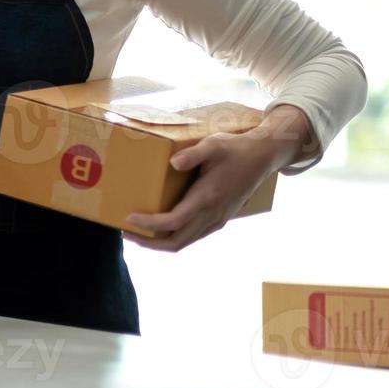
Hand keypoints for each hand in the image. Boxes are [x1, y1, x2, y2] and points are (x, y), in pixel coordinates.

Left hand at [123, 105, 315, 251]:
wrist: (262, 157)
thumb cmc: (235, 149)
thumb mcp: (213, 145)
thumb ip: (193, 154)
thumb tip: (173, 163)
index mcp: (207, 198)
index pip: (173, 221)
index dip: (149, 224)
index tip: (128, 218)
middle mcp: (212, 214)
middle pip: (177, 241)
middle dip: (149, 242)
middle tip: (125, 232)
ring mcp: (217, 219)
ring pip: (185, 241)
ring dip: (160, 242)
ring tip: (138, 232)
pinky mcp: (220, 218)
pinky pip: (193, 235)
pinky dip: (174, 236)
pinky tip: (161, 227)